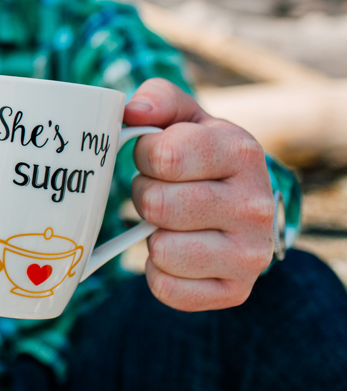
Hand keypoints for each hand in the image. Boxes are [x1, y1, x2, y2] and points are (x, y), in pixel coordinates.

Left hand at [125, 78, 273, 311]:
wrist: (233, 204)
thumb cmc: (195, 155)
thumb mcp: (182, 116)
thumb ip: (156, 98)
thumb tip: (134, 111)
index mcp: (242, 151)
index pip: (162, 156)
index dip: (144, 155)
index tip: (156, 156)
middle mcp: (257, 205)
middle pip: (157, 204)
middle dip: (144, 195)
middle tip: (162, 191)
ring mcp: (251, 254)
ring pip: (161, 250)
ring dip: (151, 235)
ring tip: (171, 221)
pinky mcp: (235, 291)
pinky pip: (166, 288)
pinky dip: (158, 272)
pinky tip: (176, 253)